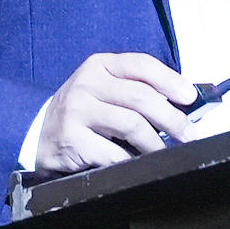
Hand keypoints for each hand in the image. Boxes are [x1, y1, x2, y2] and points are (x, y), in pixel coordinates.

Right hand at [34, 52, 192, 173]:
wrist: (39, 137)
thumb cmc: (83, 113)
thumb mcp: (104, 91)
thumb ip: (135, 91)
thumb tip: (181, 105)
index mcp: (100, 65)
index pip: (141, 65)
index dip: (170, 80)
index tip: (190, 97)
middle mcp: (87, 83)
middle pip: (141, 97)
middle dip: (172, 118)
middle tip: (187, 134)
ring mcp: (77, 110)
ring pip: (132, 125)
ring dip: (155, 144)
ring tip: (166, 152)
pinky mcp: (72, 139)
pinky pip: (114, 153)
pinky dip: (132, 161)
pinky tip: (138, 164)